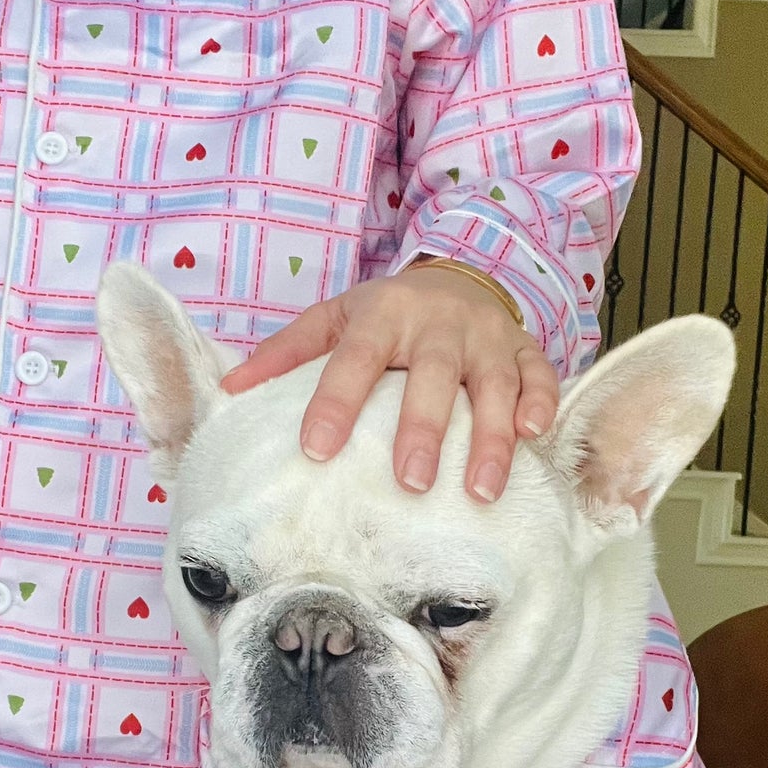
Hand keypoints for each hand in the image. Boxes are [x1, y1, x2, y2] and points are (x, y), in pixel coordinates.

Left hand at [219, 263, 558, 500]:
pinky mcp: (525, 347)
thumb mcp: (335, 318)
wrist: (459, 276)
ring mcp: (486, 335)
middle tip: (410, 483)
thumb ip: (286, 353)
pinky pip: (539, 375)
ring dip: (488, 437)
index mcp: (382, 313)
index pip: (354, 359)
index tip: (316, 450)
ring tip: (479, 491)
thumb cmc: (386, 314)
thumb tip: (228, 391)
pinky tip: (532, 436)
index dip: (335, 402)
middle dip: (421, 430)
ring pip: (491, 384)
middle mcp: (437, 322)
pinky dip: (539, 403)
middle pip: (429, 376)